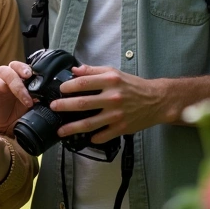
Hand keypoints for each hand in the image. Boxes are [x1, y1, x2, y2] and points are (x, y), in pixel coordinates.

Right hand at [0, 61, 33, 133]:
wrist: (4, 132)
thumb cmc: (17, 117)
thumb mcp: (30, 108)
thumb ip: (36, 99)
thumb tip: (45, 95)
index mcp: (17, 83)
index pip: (18, 68)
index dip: (23, 68)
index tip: (30, 74)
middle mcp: (5, 84)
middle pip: (7, 70)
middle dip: (16, 77)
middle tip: (24, 86)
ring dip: (4, 85)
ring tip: (9, 94)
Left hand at [52, 65, 168, 144]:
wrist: (156, 100)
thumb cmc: (133, 86)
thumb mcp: (114, 72)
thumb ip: (94, 71)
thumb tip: (74, 70)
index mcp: (110, 81)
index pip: (83, 82)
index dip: (68, 86)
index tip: (61, 90)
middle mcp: (112, 97)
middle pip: (82, 103)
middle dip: (64, 106)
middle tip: (53, 107)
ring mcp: (116, 115)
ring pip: (90, 123)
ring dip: (72, 128)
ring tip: (60, 130)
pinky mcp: (121, 128)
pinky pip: (103, 135)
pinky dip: (93, 138)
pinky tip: (85, 138)